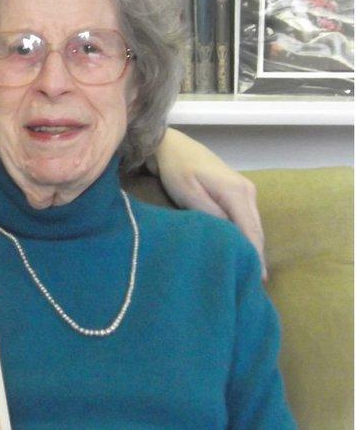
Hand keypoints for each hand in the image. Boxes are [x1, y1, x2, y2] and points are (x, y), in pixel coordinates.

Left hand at [152, 129, 266, 278]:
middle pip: (256, 230)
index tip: (257, 279)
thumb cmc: (176, 169)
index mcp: (237, 192)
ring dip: (252, 246)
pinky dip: (246, 235)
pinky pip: (246, 218)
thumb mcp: (189, 194)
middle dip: (256, 255)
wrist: (172, 146)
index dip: (255, 256)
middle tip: (253, 283)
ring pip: (253, 225)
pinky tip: (241, 250)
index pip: (251, 231)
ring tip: (248, 272)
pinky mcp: (237, 192)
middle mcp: (248, 191)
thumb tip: (229, 236)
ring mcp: (245, 190)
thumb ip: (210, 215)